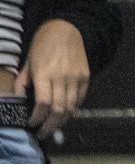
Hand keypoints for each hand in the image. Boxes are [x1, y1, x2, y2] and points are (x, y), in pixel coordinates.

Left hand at [16, 19, 89, 135]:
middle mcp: (62, 78)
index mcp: (44, 74)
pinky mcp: (86, 78)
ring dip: (62, 121)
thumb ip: (24, 81)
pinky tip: (64, 114)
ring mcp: (76, 79)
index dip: (37, 118)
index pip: (43, 103)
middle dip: (50, 125)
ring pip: (71, 107)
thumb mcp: (28, 61)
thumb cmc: (43, 44)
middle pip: (59, 109)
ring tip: (53, 127)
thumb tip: (19, 98)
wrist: (67, 30)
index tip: (31, 124)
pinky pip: (80, 99)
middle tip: (43, 133)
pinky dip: (72, 109)